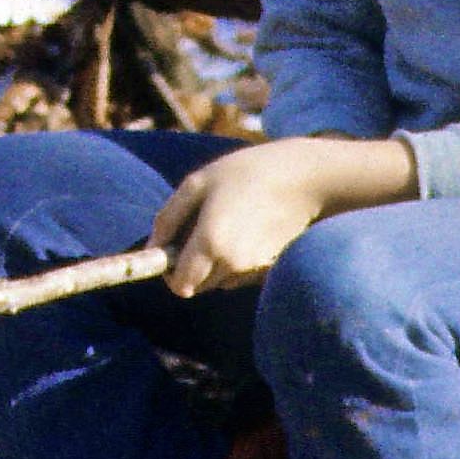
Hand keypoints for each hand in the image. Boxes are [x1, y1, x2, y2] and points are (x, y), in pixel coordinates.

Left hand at [148, 136, 418, 293]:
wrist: (307, 179)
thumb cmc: (248, 173)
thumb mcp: (198, 183)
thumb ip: (169, 218)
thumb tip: (152, 246)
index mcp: (211, 243)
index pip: (180, 285)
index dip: (170, 273)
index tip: (171, 253)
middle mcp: (232, 264)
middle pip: (198, 285)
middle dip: (191, 266)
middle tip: (200, 229)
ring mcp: (254, 269)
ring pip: (219, 280)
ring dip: (214, 262)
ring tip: (228, 222)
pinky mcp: (269, 268)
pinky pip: (240, 274)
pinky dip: (236, 260)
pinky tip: (248, 230)